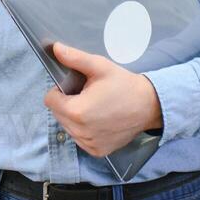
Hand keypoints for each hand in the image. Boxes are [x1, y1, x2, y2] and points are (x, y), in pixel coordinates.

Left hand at [43, 43, 162, 156]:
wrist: (150, 105)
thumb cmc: (124, 85)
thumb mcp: (99, 67)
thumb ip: (74, 58)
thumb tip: (55, 48)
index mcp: (76, 111)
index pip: (50, 101)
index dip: (59, 91)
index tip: (75, 88)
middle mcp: (80, 132)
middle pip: (57, 114)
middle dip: (67, 104)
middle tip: (88, 96)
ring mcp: (88, 144)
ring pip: (67, 127)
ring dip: (74, 118)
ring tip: (94, 108)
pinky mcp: (97, 151)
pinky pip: (80, 139)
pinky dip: (85, 130)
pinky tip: (99, 120)